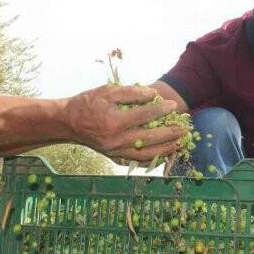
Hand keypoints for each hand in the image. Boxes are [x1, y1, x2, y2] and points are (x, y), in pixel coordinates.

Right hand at [64, 84, 186, 160]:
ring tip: (180, 143)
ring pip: (146, 154)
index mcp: (114, 122)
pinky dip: (152, 160)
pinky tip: (164, 155)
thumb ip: (131, 92)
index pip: (144, 116)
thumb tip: (153, 95)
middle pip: (150, 138)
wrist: (68, 122)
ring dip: (166, 150)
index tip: (175, 105)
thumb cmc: (87, 103)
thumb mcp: (107, 91)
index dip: (161, 110)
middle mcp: (116, 140)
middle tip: (185, 129)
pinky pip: (137, 161)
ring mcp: (116, 151)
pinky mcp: (114, 157)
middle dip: (170, 134)